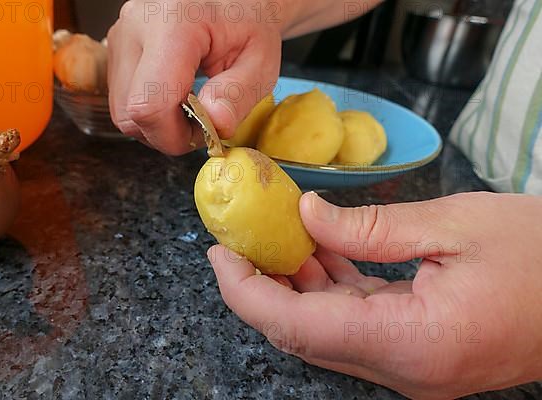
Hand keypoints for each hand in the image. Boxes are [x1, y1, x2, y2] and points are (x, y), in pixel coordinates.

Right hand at [107, 0, 284, 154]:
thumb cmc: (248, 22)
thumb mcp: (260, 60)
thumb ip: (238, 94)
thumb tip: (214, 125)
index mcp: (173, 24)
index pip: (149, 105)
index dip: (174, 136)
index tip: (204, 133)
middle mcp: (135, 27)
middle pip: (130, 114)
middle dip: (166, 133)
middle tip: (202, 122)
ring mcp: (121, 37)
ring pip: (122, 112)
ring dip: (156, 125)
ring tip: (190, 108)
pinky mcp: (117, 49)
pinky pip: (122, 100)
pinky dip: (149, 111)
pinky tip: (175, 97)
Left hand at [208, 192, 541, 398]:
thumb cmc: (539, 254)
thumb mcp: (452, 225)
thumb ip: (367, 226)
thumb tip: (305, 215)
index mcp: (412, 342)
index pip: (299, 327)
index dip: (247, 291)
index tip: (220, 253)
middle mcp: (405, 369)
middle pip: (303, 334)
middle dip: (261, 286)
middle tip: (238, 239)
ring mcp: (410, 366)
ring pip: (324, 330)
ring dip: (293, 286)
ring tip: (272, 237)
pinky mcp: (417, 352)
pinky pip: (353, 323)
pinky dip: (327, 288)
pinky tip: (315, 251)